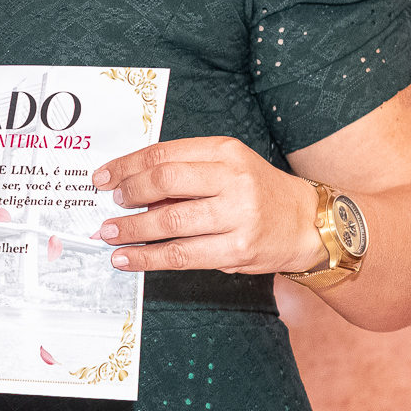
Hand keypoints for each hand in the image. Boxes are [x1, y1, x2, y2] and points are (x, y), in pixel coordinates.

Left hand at [92, 137, 327, 274]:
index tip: (103, 176)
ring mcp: (237, 216)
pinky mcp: (236, 250)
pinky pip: (181, 255)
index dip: (127, 166)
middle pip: (164, 182)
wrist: (306, 223)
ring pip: (169, 221)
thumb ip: (185, 173)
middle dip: (128, 193)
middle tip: (110, 203)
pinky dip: (147, 258)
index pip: (164, 154)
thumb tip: (130, 186)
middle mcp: (232, 179)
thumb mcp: (227, 168)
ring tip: (110, 233)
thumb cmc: (258, 193)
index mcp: (225, 151)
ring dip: (131, 228)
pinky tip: (126, 258)